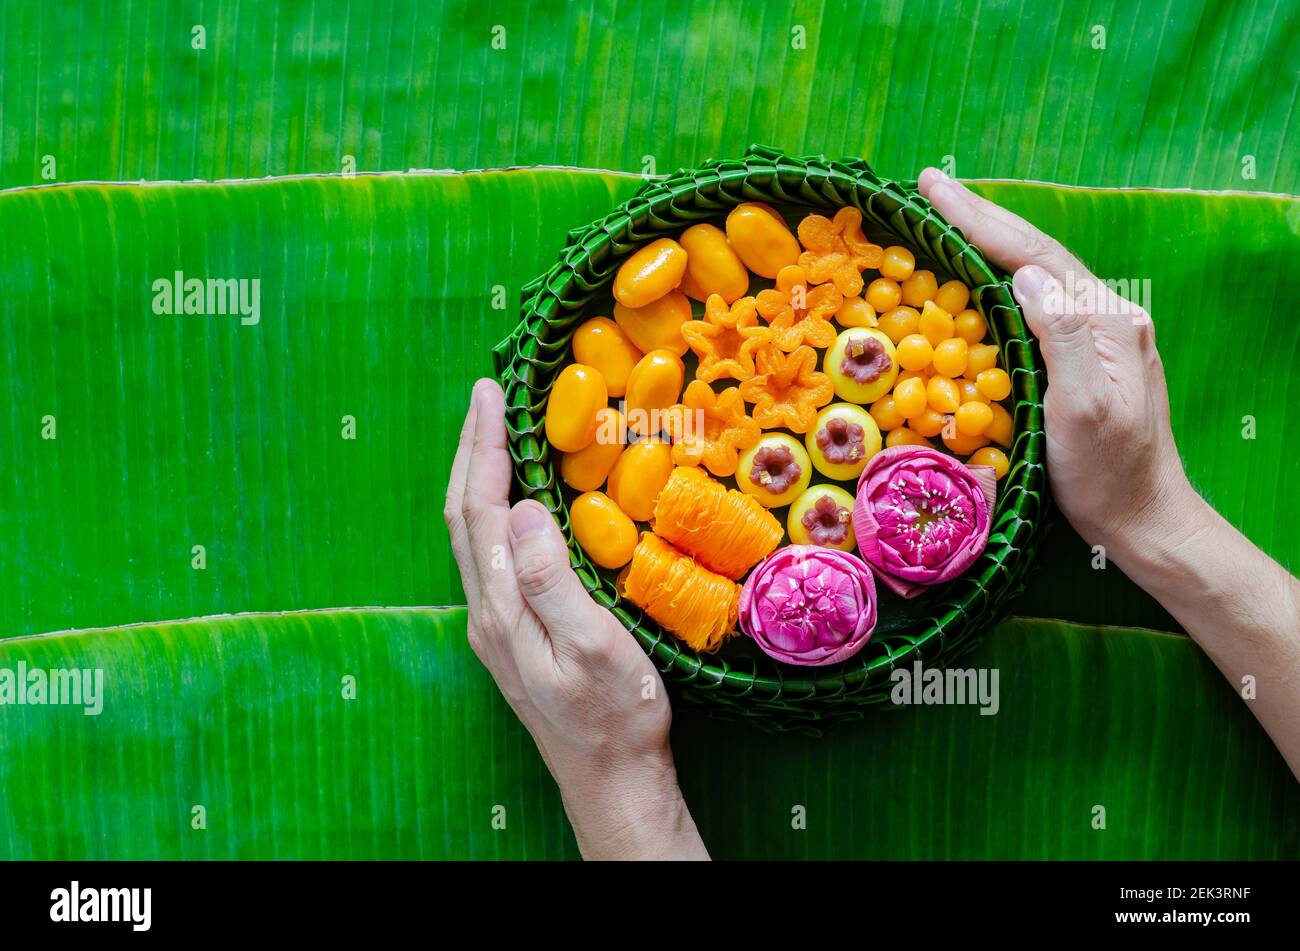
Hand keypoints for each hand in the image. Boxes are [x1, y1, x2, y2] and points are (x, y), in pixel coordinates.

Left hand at [444, 378, 707, 859]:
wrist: (612, 780)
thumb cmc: (616, 716)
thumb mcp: (594, 647)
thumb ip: (551, 580)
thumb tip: (520, 509)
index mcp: (502, 609)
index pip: (480, 510)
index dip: (482, 448)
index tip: (490, 395)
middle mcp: (487, 613)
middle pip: (464, 516)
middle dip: (471, 450)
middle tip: (486, 396)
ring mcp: (496, 625)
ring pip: (472, 535)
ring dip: (477, 477)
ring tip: (494, 432)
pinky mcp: (512, 634)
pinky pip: (490, 554)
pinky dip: (494, 508)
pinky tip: (514, 498)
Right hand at [917, 167, 1202, 562]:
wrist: (1143, 518)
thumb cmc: (1109, 474)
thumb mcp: (1084, 410)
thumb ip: (1062, 337)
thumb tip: (1024, 276)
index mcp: (1106, 321)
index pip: (1035, 256)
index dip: (981, 221)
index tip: (934, 190)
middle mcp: (1106, 316)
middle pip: (1036, 252)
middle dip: (981, 216)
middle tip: (930, 184)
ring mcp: (1098, 335)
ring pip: (1036, 271)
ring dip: (990, 239)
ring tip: (947, 213)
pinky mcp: (1085, 356)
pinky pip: (1036, 300)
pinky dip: (999, 273)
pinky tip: (979, 270)